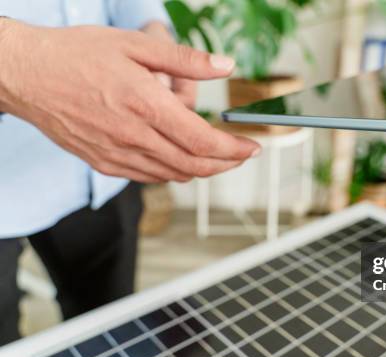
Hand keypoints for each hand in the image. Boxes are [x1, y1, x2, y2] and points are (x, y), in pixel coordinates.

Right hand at [0, 19, 259, 182]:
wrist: (26, 75)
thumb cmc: (77, 55)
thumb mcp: (135, 46)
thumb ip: (184, 59)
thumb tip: (225, 66)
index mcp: (145, 106)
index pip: (202, 141)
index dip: (233, 149)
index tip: (252, 147)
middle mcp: (133, 137)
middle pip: (194, 165)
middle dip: (225, 163)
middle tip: (240, 154)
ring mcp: (117, 155)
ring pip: (173, 175)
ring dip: (200, 167)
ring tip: (211, 149)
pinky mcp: (104, 163)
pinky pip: (149, 176)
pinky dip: (172, 170)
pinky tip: (177, 154)